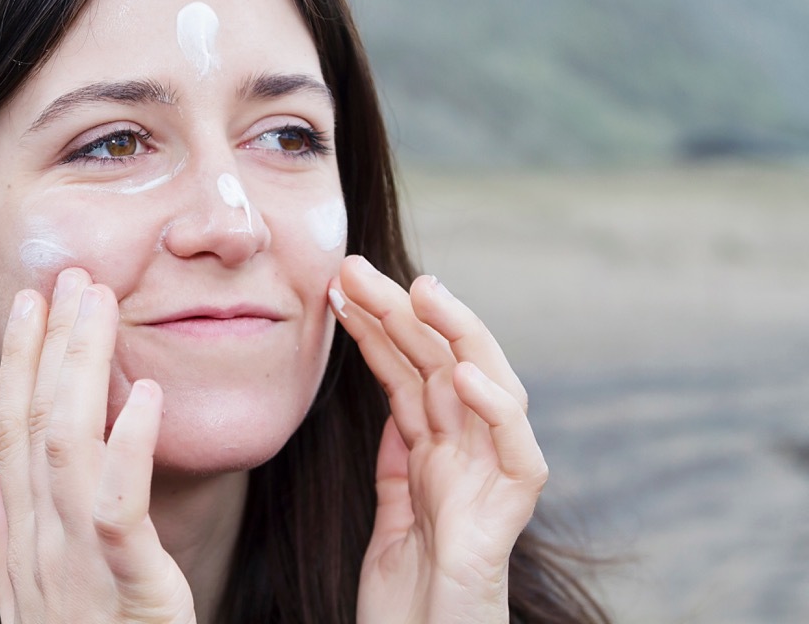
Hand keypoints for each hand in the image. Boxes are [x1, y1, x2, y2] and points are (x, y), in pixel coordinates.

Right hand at [0, 267, 195, 622]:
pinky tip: (145, 396)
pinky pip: (119, 509)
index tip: (29, 302)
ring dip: (79, 369)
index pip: (11, 432)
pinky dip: (129, 449)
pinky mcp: (127, 587)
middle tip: (67, 276)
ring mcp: (75, 564)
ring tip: (97, 305)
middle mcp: (39, 542)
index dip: (18, 363)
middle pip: (33, 423)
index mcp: (24, 538)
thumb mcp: (35, 600)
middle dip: (48, 344)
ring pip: (66, 447)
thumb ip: (8, 538)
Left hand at [332, 256, 547, 623]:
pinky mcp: (507, 522)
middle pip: (440, 368)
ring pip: (485, 392)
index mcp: (438, 458)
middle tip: (353, 267)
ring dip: (456, 337)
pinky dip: (498, 412)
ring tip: (421, 289)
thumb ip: (400, 464)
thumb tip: (397, 405)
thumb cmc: (411, 604)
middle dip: (401, 312)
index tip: (339, 289)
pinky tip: (468, 373)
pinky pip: (517, 458)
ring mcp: (490, 486)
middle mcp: (468, 461)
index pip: (409, 376)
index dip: (377, 330)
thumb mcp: (393, 520)